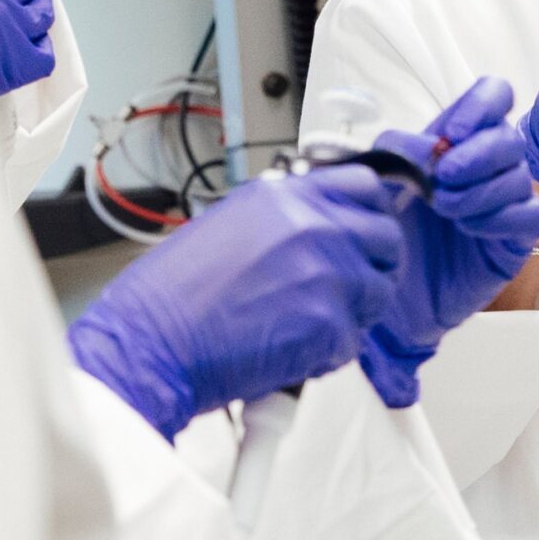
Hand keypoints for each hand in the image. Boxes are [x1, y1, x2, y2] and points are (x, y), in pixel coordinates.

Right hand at [66, 167, 402, 438]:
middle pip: (386, 238)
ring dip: (352, 312)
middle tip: (345, 288)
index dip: (370, 214)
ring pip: (377, 293)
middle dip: (372, 265)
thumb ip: (285, 220)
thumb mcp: (231, 225)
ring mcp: (328, 273)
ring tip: (304, 324)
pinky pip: (353, 340)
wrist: (152, 342)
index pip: (364, 187)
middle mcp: (314, 225)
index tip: (366, 232)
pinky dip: (327, 353)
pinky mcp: (330, 323)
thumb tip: (321, 225)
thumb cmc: (175, 296)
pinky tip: (288, 350)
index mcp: (287, 196)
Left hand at [357, 79, 538, 409]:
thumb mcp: (380, 184)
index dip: (480, 106)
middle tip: (443, 179)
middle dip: (475, 155)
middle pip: (508, 136)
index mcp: (458, 138)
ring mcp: (507, 198)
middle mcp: (489, 163)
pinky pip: (528, 213)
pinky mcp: (517, 235)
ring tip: (445, 209)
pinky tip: (469, 229)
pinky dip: (497, 217)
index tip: (452, 134)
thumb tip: (429, 146)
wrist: (392, 296)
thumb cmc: (389, 235)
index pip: (492, 96)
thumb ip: (398, 153)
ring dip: (479, 190)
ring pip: (518, 175)